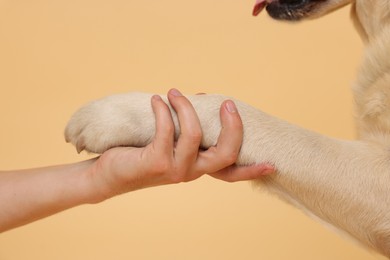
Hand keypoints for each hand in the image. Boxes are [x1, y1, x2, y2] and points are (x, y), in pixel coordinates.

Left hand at [89, 89, 273, 199]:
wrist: (109, 173)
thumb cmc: (141, 153)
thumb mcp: (170, 141)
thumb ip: (187, 129)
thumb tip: (200, 99)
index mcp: (198, 168)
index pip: (231, 174)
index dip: (252, 170)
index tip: (272, 164)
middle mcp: (191, 173)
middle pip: (226, 154)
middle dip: (232, 126)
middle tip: (227, 103)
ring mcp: (176, 170)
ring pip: (195, 135)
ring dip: (185, 107)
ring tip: (172, 92)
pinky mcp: (157, 163)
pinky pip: (167, 130)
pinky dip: (164, 110)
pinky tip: (156, 101)